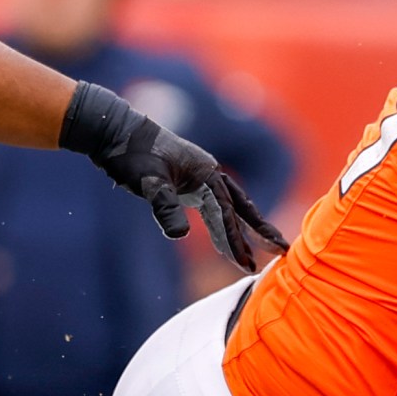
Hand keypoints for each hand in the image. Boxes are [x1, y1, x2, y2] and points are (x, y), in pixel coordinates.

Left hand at [60, 82, 288, 271]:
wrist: (114, 131)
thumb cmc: (131, 154)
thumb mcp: (147, 182)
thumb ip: (165, 206)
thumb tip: (182, 235)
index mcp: (206, 173)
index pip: (226, 214)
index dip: (237, 240)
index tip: (246, 264)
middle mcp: (209, 174)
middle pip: (241, 208)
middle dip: (260, 232)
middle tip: (282, 251)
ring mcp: (200, 177)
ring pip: (231, 207)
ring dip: (245, 229)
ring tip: (262, 250)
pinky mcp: (189, 182)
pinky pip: (215, 207)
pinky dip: (223, 223)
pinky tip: (224, 238)